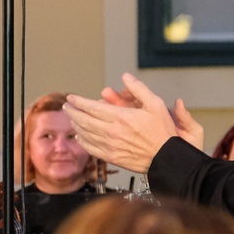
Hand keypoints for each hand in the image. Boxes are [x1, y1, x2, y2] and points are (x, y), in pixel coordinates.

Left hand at [64, 74, 182, 174]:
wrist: (166, 157)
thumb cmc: (162, 131)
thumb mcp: (156, 105)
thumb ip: (139, 89)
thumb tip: (126, 76)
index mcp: (121, 117)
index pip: (91, 107)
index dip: (78, 102)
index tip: (71, 98)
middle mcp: (112, 131)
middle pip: (84, 120)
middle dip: (72, 112)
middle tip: (67, 106)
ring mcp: (110, 145)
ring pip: (85, 134)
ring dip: (76, 125)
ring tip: (72, 118)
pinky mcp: (111, 157)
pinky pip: (91, 149)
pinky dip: (82, 141)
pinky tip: (80, 137)